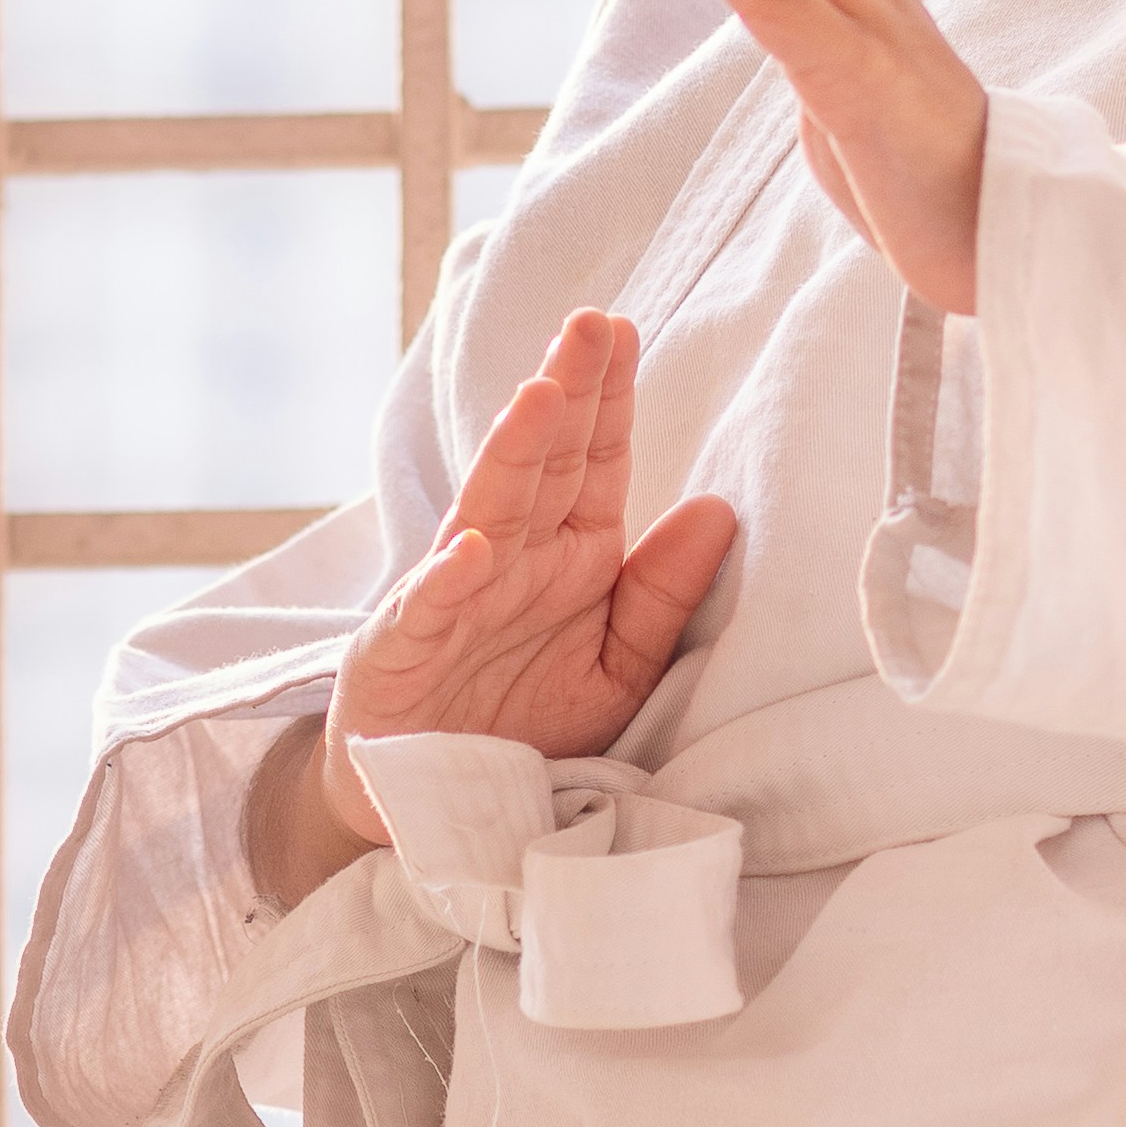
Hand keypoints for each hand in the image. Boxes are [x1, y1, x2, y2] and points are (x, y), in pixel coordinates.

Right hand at [249, 306, 739, 896]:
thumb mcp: (618, 668)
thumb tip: (720, 510)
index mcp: (566, 555)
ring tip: (537, 400)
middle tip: (589, 326)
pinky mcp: (405, 651)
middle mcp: (510, 560)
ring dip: (509, 457)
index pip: (594, 462)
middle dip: (565, 394)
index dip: (609, 400)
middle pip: (540, 464)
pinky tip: (470, 548)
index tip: (624, 333)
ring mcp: (453, 599)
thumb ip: (662, 595)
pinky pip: (429, 610)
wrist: (435, 800)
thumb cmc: (525, 724)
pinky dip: (446, 580)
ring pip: (485, 513)